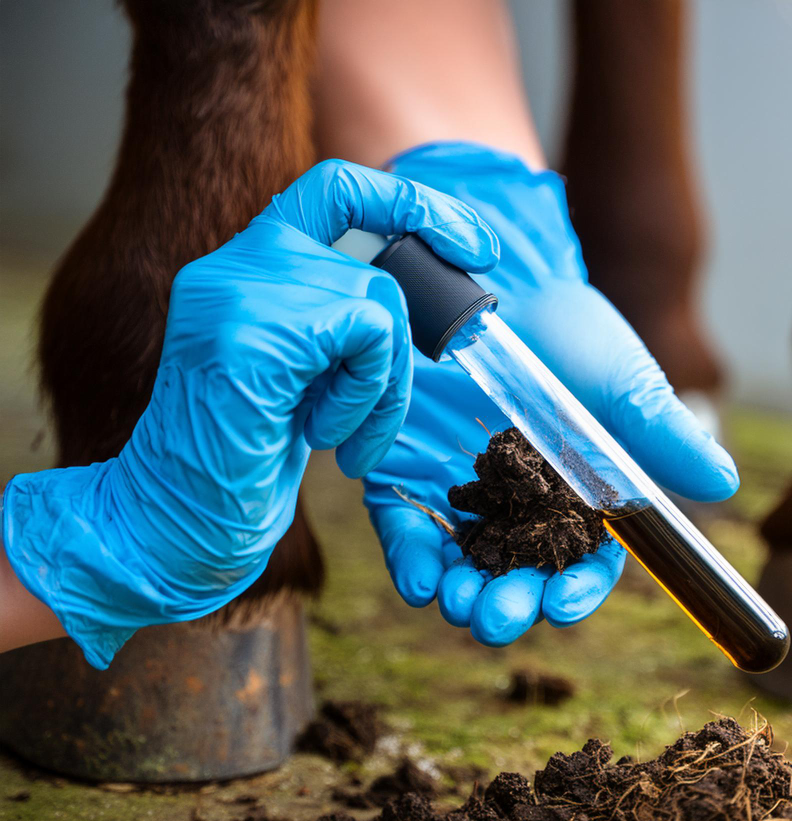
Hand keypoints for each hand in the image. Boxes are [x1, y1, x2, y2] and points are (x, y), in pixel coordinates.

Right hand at [2, 159, 497, 667]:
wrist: (179, 521)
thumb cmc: (244, 461)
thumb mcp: (302, 376)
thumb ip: (337, 324)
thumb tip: (415, 308)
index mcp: (242, 268)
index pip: (338, 191)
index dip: (414, 205)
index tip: (476, 246)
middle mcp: (234, 264)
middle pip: (376, 269)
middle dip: (402, 357)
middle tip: (380, 423)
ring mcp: (238, 289)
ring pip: (380, 302)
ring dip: (382, 389)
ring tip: (343, 440)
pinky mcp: (254, 330)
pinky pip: (368, 334)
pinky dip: (366, 395)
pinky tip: (325, 436)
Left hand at [363, 142, 737, 646]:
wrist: (500, 283)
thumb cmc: (570, 333)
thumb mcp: (623, 383)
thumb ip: (664, 435)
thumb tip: (725, 485)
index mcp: (578, 497)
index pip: (581, 562)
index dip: (576, 591)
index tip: (564, 605)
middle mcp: (521, 507)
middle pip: (520, 575)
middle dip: (512, 604)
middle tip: (499, 618)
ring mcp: (464, 494)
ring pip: (465, 564)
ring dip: (464, 594)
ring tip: (460, 604)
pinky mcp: (410, 473)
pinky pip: (408, 527)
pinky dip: (413, 559)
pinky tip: (423, 580)